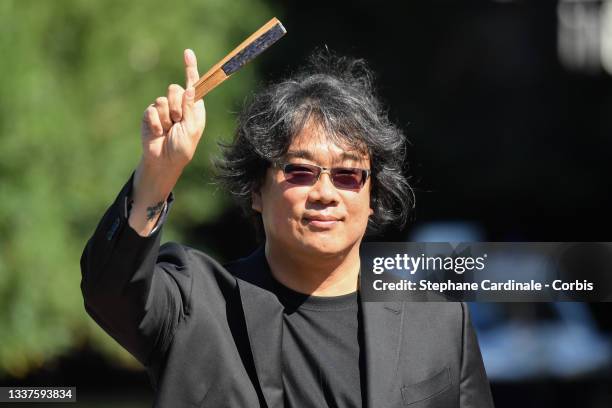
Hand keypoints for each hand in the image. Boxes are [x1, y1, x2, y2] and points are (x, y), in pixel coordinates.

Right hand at [140, 49, 205, 171]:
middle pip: (175, 89)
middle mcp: (179, 105)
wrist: (163, 161)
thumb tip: (190, 88)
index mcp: (193, 107)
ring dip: (167, 118)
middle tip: (177, 121)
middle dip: (177, 105)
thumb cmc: (182, 148)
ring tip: (168, 130)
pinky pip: (152, 110)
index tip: (187, 52)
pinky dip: (157, 124)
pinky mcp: (150, 114)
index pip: (193, 84)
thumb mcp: (191, 129)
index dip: (190, 68)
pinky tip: (159, 133)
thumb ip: (191, 109)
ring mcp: (163, 109)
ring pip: (162, 100)